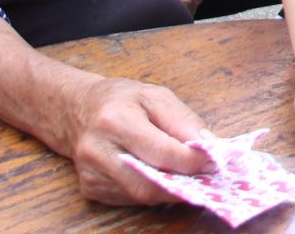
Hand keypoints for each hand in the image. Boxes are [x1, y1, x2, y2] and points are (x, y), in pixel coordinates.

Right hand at [55, 75, 211, 205]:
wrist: (77, 110)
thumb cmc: (122, 100)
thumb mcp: (156, 95)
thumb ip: (183, 120)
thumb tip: (209, 146)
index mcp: (115, 120)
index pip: (161, 151)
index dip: (192, 161)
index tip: (216, 162)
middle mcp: (98, 150)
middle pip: (149, 182)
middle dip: (184, 183)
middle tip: (208, 177)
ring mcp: (91, 174)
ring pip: (141, 195)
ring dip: (171, 190)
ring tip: (191, 178)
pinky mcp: (90, 188)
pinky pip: (130, 199)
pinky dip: (153, 192)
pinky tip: (164, 179)